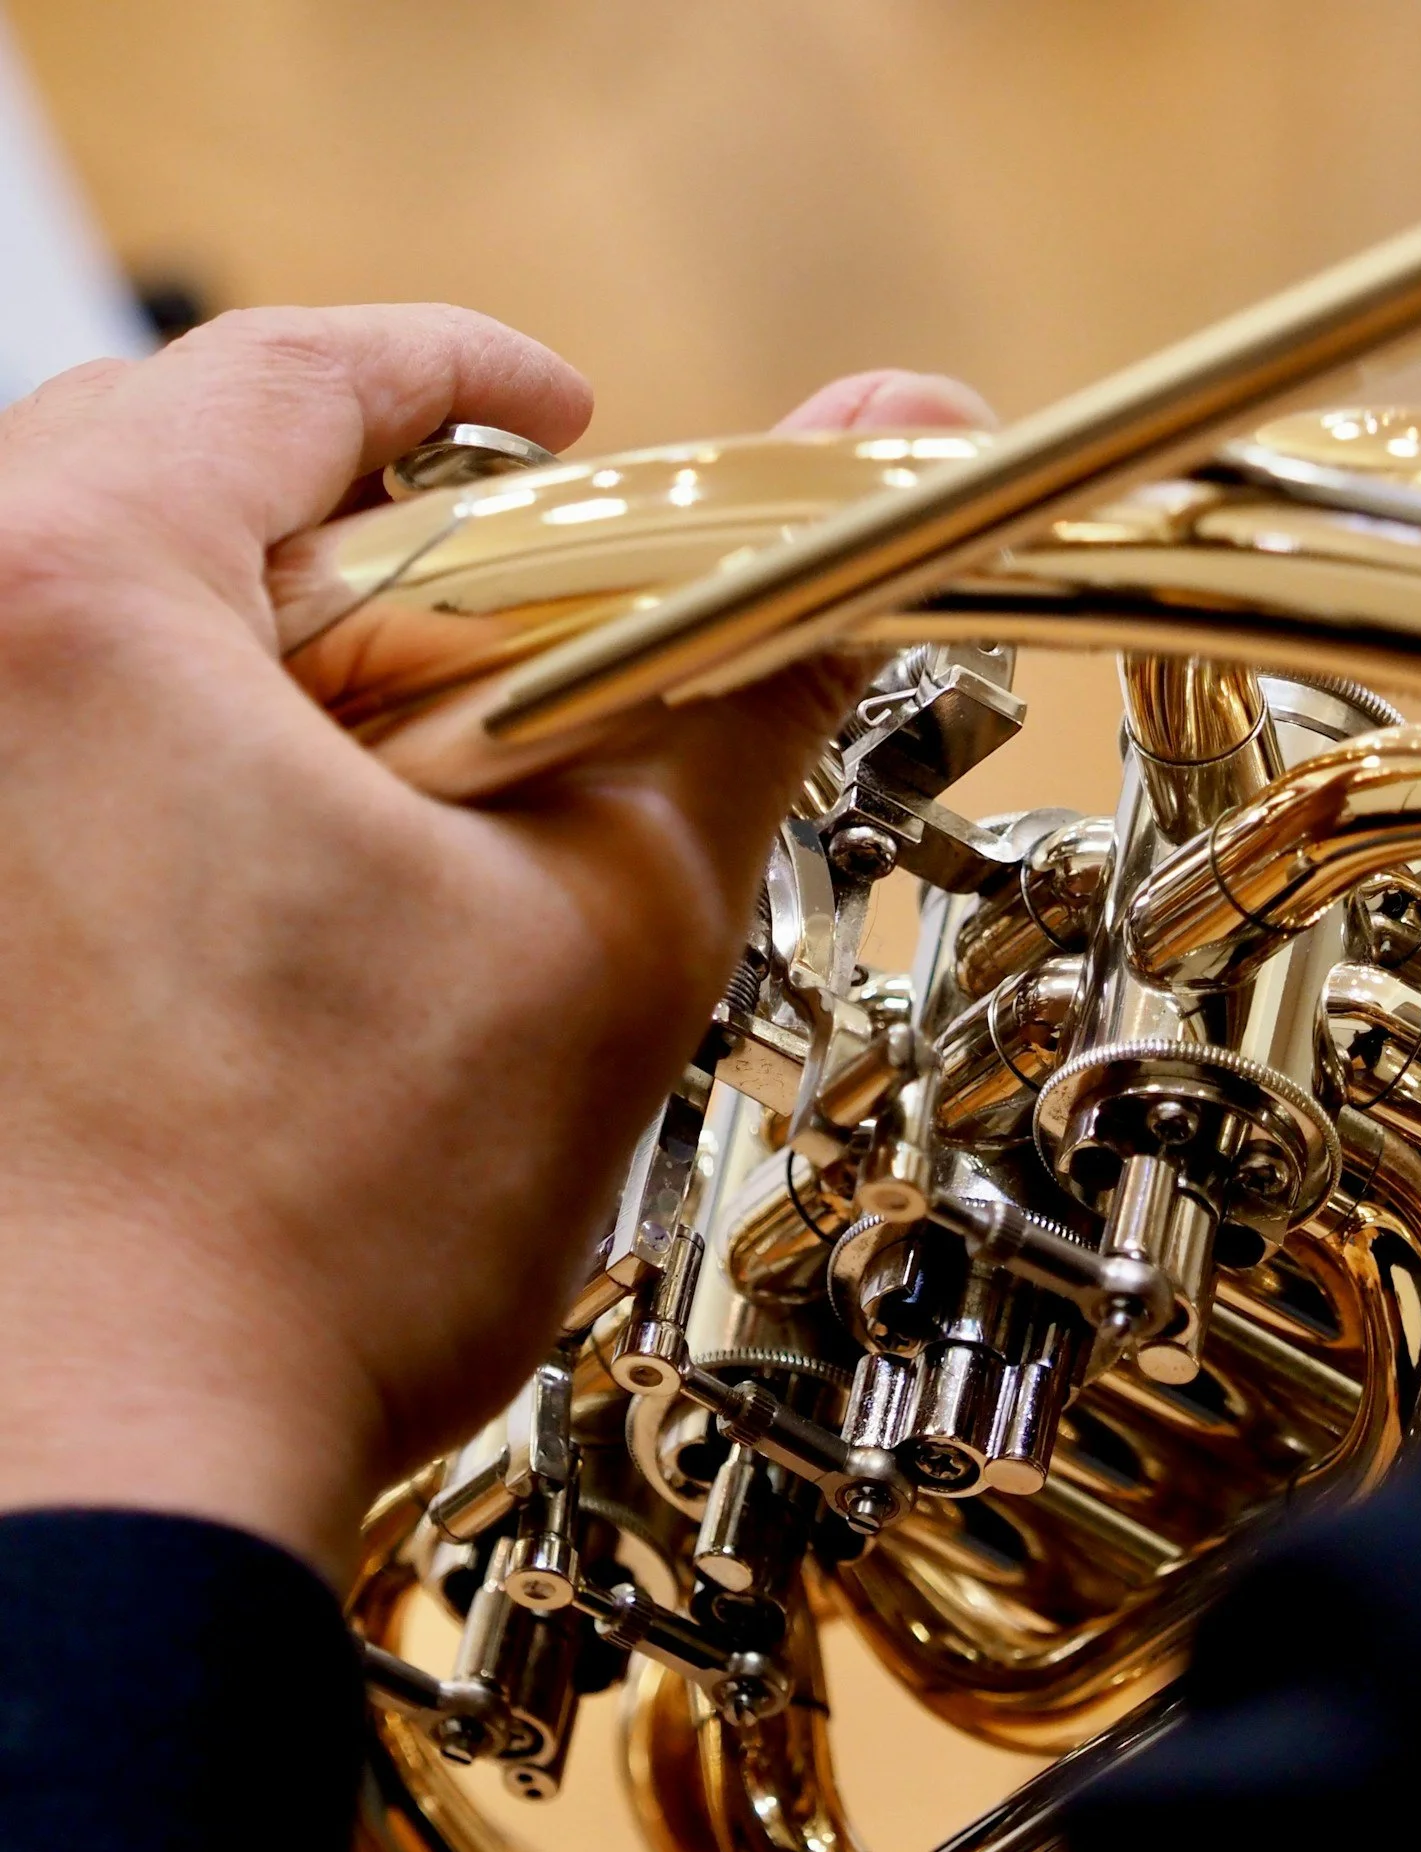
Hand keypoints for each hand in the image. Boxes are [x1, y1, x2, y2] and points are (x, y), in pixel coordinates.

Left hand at [0, 305, 988, 1579]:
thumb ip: (754, 666)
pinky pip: (12, 733)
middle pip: (156, 468)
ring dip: (249, 638)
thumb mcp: (615, 916)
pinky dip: (145, 747)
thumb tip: (895, 460)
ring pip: (69, 604)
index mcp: (71, 599)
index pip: (286, 370)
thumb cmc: (331, 1228)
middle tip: (505, 605)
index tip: (568, 418)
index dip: (464, 374)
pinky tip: (269, 871)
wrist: (117, 1476)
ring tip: (402, 758)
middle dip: (352, 514)